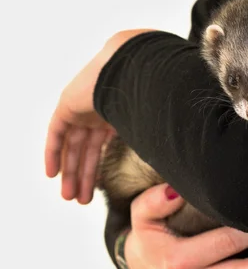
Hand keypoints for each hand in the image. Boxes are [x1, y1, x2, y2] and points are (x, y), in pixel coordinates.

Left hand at [44, 29, 155, 203]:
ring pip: (72, 145)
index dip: (99, 168)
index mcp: (118, 114)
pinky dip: (54, 153)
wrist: (139, 68)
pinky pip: (56, 133)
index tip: (100, 191)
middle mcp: (99, 110)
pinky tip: (52, 174)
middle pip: (87, 149)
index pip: (103, 146)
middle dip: (84, 175)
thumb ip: (157, 151)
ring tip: (70, 196)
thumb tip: (174, 182)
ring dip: (71, 171)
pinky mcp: (68, 104)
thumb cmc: (155, 95)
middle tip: (82, 200)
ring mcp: (83, 106)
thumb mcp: (155, 129)